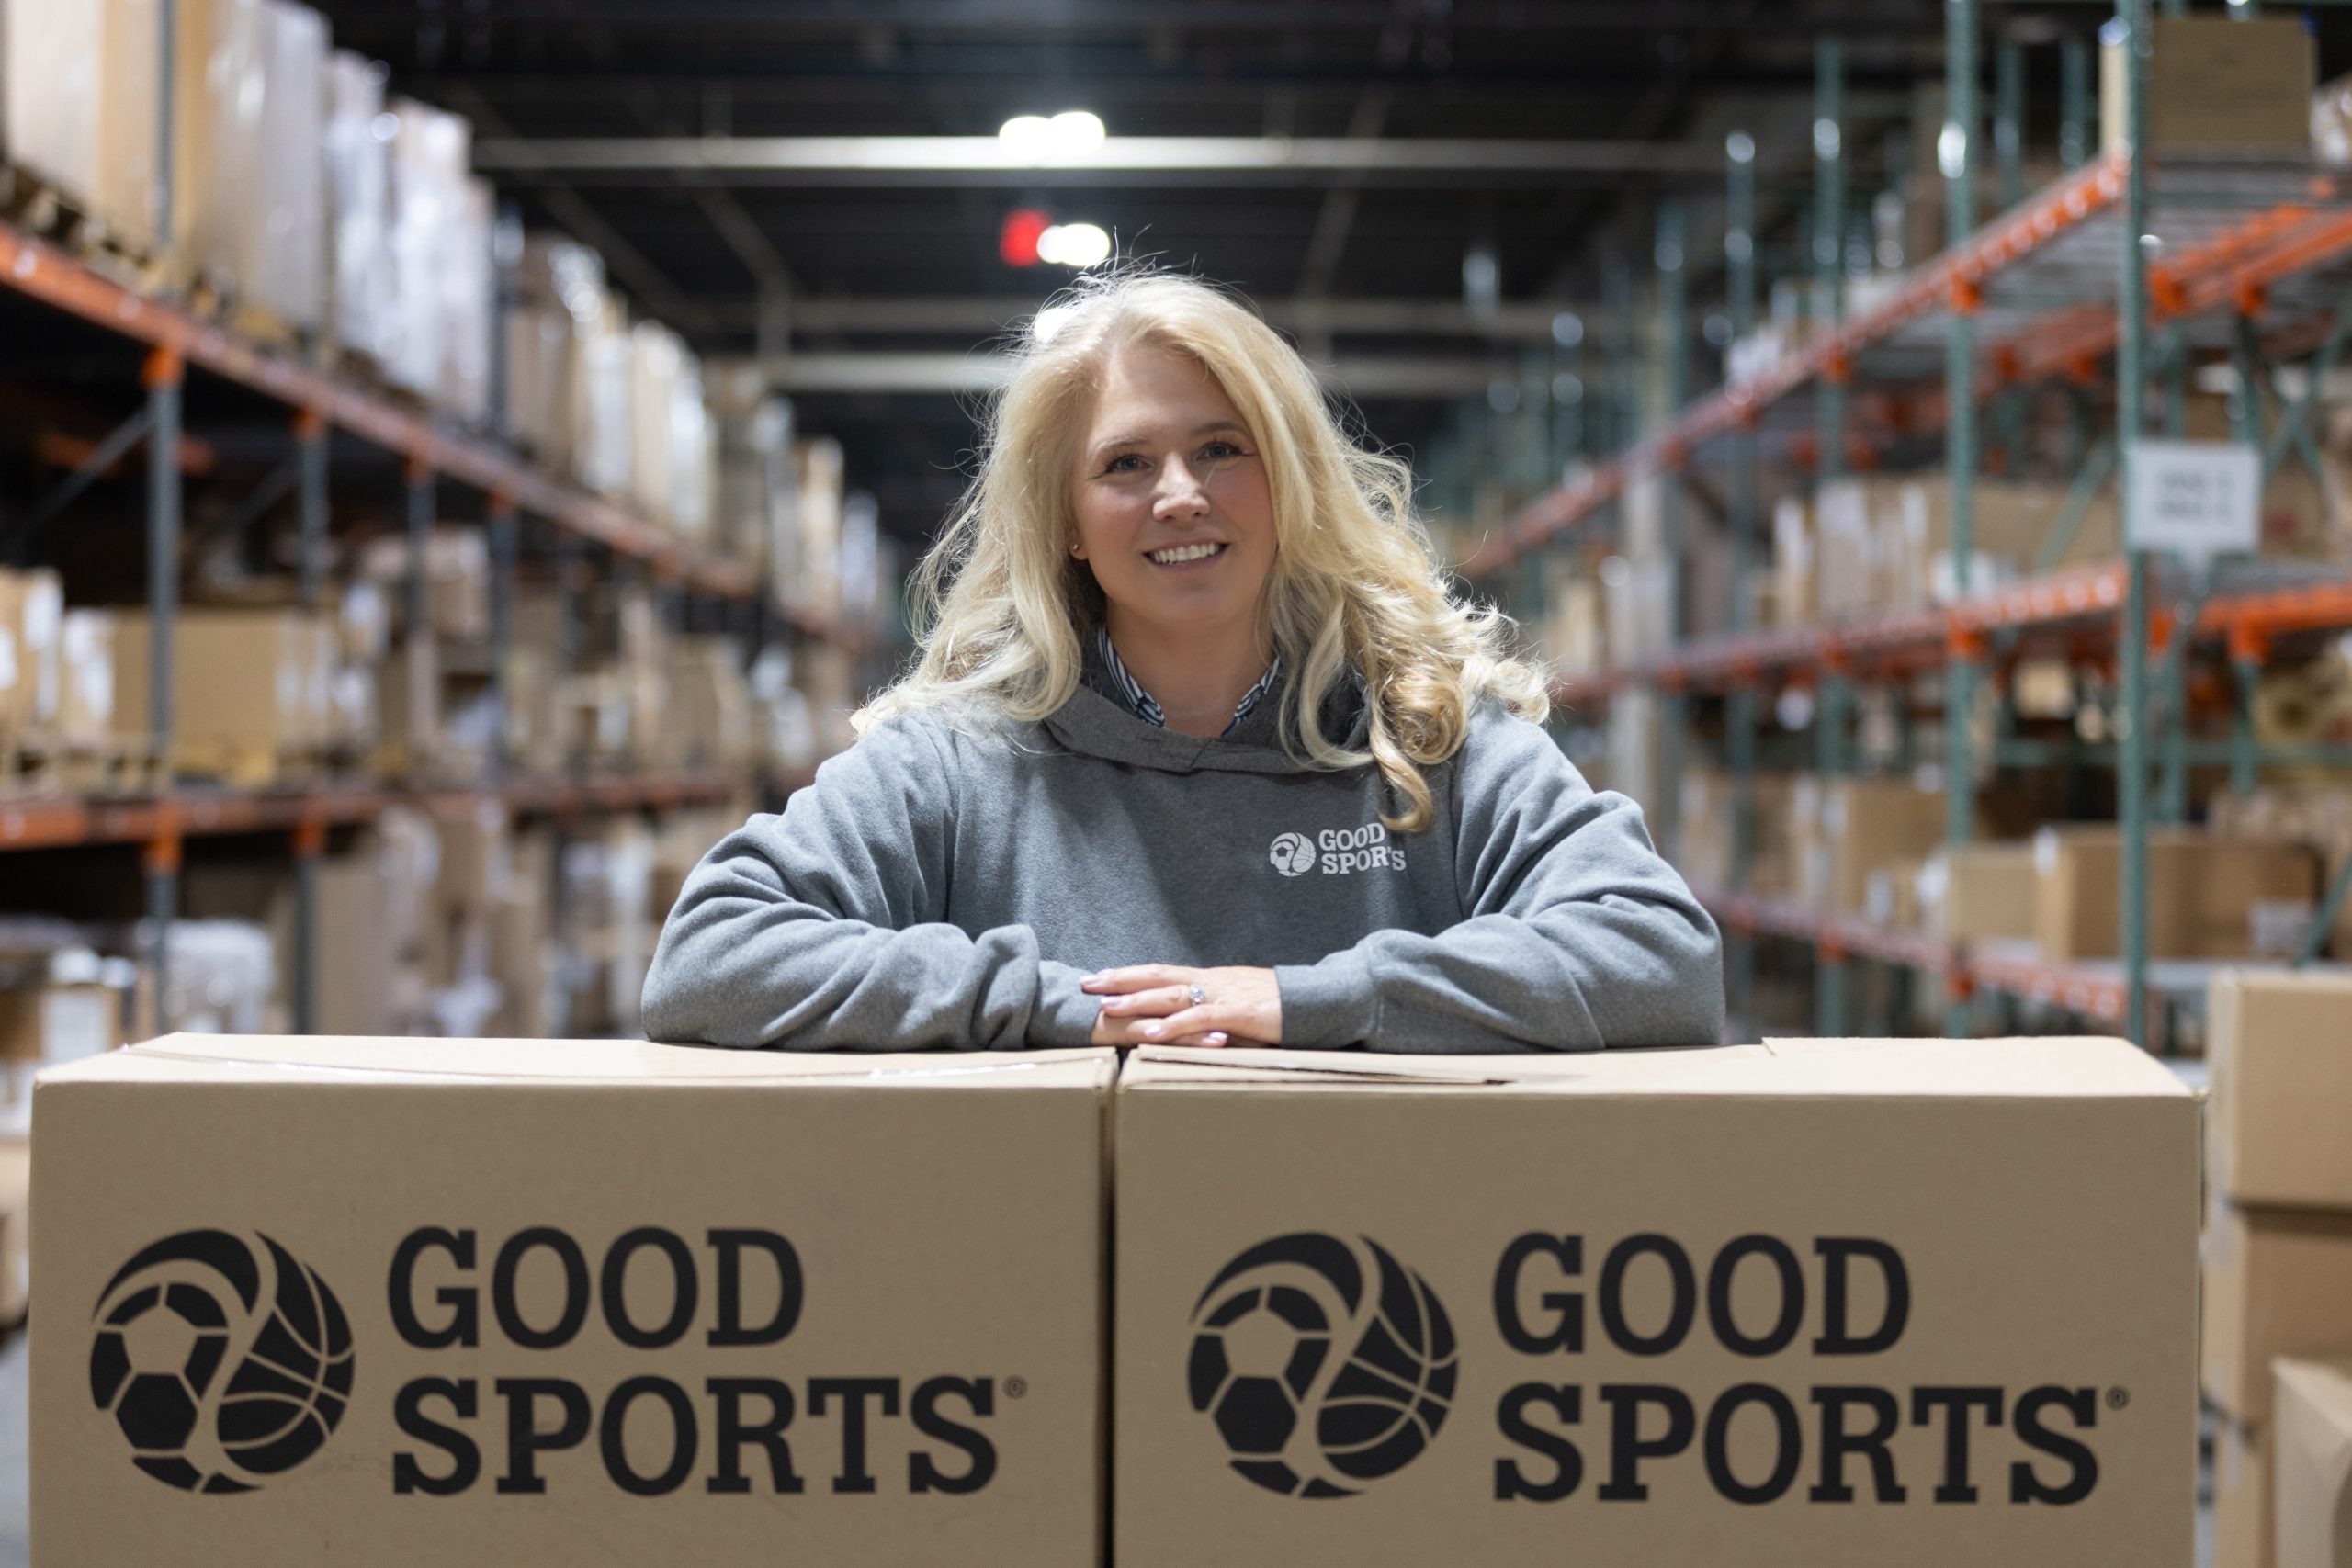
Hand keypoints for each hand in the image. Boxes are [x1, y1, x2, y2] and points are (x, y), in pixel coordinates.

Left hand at [1082, 965, 1280, 1048]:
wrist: (1315, 1001)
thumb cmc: (1279, 1008)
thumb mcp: (1240, 1008)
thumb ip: (1213, 1015)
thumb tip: (1190, 1025)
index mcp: (1210, 980)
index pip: (1162, 972)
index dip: (1129, 973)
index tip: (1100, 976)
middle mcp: (1211, 982)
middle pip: (1158, 976)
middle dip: (1120, 980)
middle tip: (1087, 983)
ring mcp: (1223, 996)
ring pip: (1172, 995)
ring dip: (1138, 1001)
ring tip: (1108, 1007)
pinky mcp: (1238, 1013)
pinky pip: (1199, 1019)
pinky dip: (1172, 1025)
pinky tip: (1150, 1033)